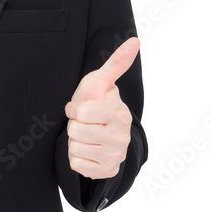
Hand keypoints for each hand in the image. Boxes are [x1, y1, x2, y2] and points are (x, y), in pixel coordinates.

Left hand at [64, 37, 139, 178]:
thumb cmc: (97, 102)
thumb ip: (116, 62)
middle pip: (76, 132)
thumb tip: (135, 40)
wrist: (101, 131)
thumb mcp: (101, 81)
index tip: (81, 107)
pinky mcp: (106, 171)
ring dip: (75, 142)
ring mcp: (115, 156)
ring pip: (75, 149)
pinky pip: (77, 165)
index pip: (81, 113)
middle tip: (85, 123)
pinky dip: (76, 157)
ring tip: (86, 135)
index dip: (75, 109)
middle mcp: (121, 136)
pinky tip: (87, 149)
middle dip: (75, 126)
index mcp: (119, 113)